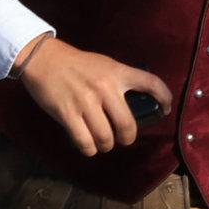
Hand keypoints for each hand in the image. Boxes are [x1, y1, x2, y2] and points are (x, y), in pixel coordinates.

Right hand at [12, 36, 173, 156]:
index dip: (165, 98)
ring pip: (105, 137)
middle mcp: (105, 88)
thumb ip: (121, 79)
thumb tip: (137, 99)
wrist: (43, 59)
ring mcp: (85, 102)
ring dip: (107, 145)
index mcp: (118, 73)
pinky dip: (89, 149)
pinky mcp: (66, 113)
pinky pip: (83, 140)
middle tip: (124, 139)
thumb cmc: (77, 63)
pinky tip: (90, 147)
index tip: (165, 109)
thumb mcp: (105, 64)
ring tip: (105, 144)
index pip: (152, 83)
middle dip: (128, 138)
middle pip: (127, 125)